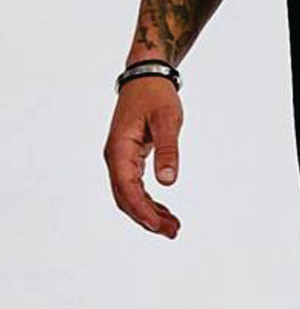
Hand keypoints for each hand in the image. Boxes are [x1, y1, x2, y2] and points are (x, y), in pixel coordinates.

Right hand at [103, 75, 182, 238]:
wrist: (146, 76)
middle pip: (127, 198)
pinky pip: (135, 185)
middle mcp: (115, 158)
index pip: (127, 189)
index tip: (158, 226)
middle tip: (173, 232)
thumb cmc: (156, 95)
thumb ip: (167, 149)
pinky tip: (163, 209)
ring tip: (172, 226)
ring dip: (149, 212)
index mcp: (119, 150)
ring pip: (130, 194)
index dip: (142, 211)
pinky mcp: (129, 156)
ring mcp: (121, 158)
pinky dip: (149, 199)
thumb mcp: (167, 120)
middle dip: (148, 218)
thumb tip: (168, 182)